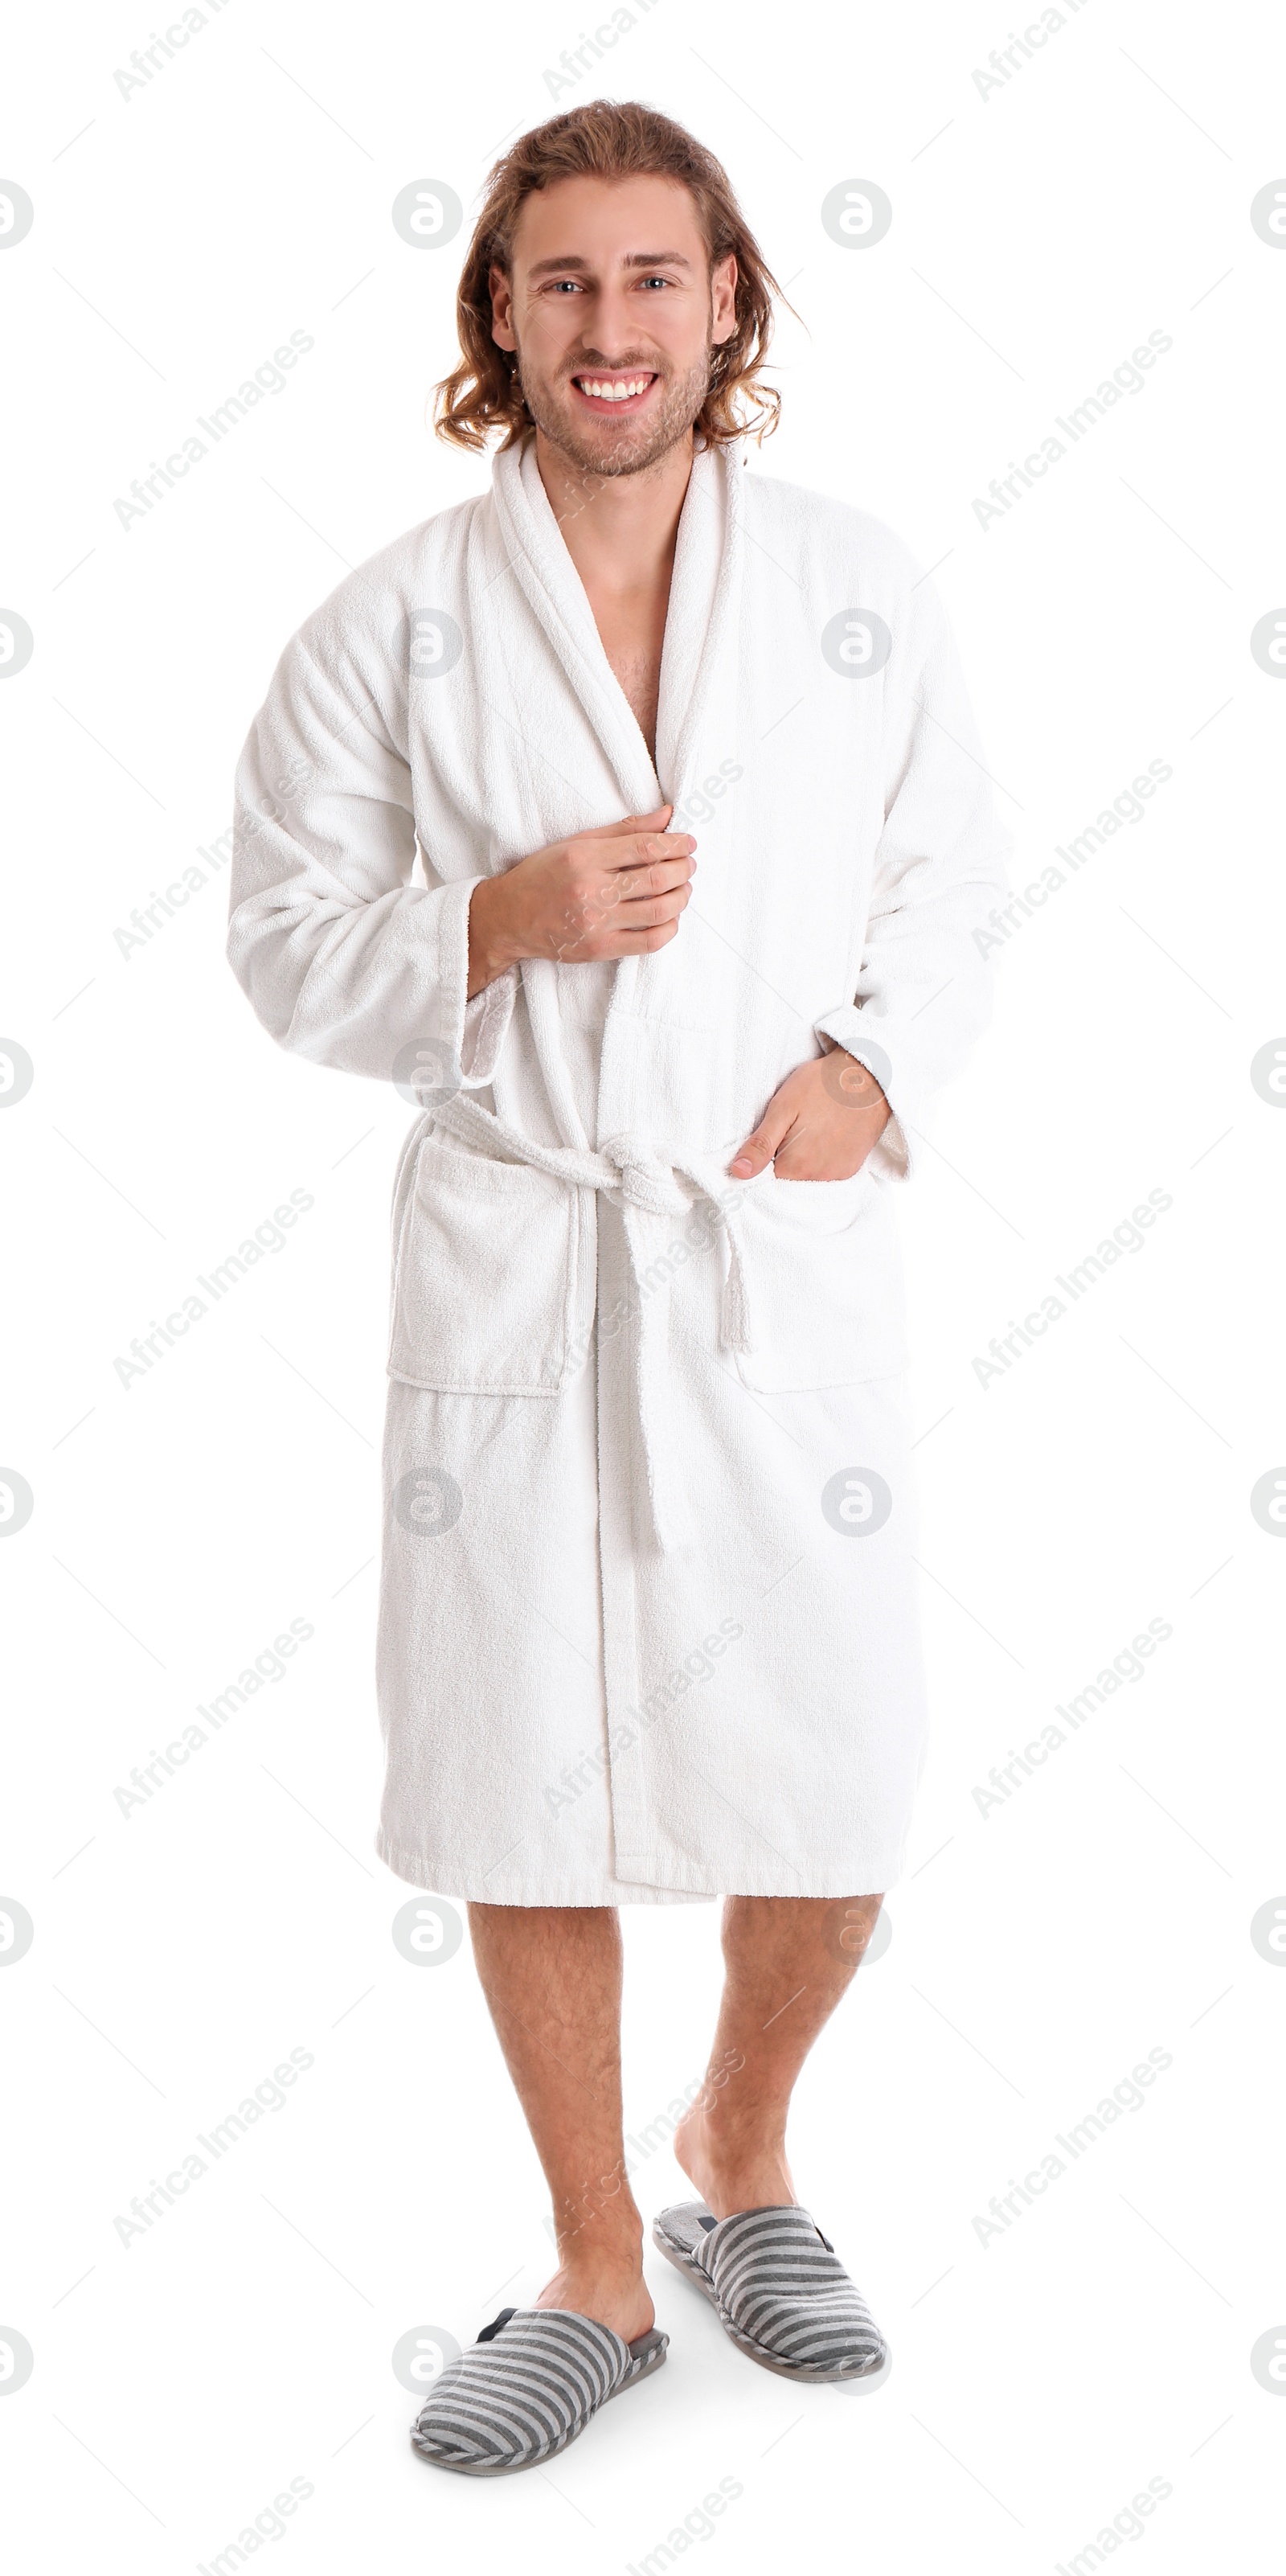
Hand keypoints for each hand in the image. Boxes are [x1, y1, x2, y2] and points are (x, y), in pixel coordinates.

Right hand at [467, 805, 695, 996]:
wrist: (509, 918)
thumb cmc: (543, 875)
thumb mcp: (577, 843)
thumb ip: (623, 830)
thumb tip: (667, 815)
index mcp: (584, 857)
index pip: (644, 847)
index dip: (675, 844)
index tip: (689, 842)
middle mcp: (591, 890)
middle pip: (657, 878)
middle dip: (684, 869)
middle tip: (689, 865)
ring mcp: (596, 923)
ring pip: (659, 910)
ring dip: (682, 897)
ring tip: (684, 888)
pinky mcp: (600, 949)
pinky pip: (649, 942)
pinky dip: (669, 928)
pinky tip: (671, 917)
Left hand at [728, 1051, 890, 1181]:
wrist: (869, 1076)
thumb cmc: (823, 1085)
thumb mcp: (783, 1107)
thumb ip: (761, 1144)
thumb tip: (738, 1172)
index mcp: (796, 1165)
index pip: (765, 1179)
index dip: (761, 1160)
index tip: (767, 1141)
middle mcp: (819, 1177)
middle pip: (786, 1180)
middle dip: (781, 1160)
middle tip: (790, 1129)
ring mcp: (837, 1174)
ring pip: (805, 1178)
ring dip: (801, 1161)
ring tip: (808, 1130)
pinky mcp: (851, 1169)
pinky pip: (825, 1174)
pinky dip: (819, 1161)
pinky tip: (823, 1138)